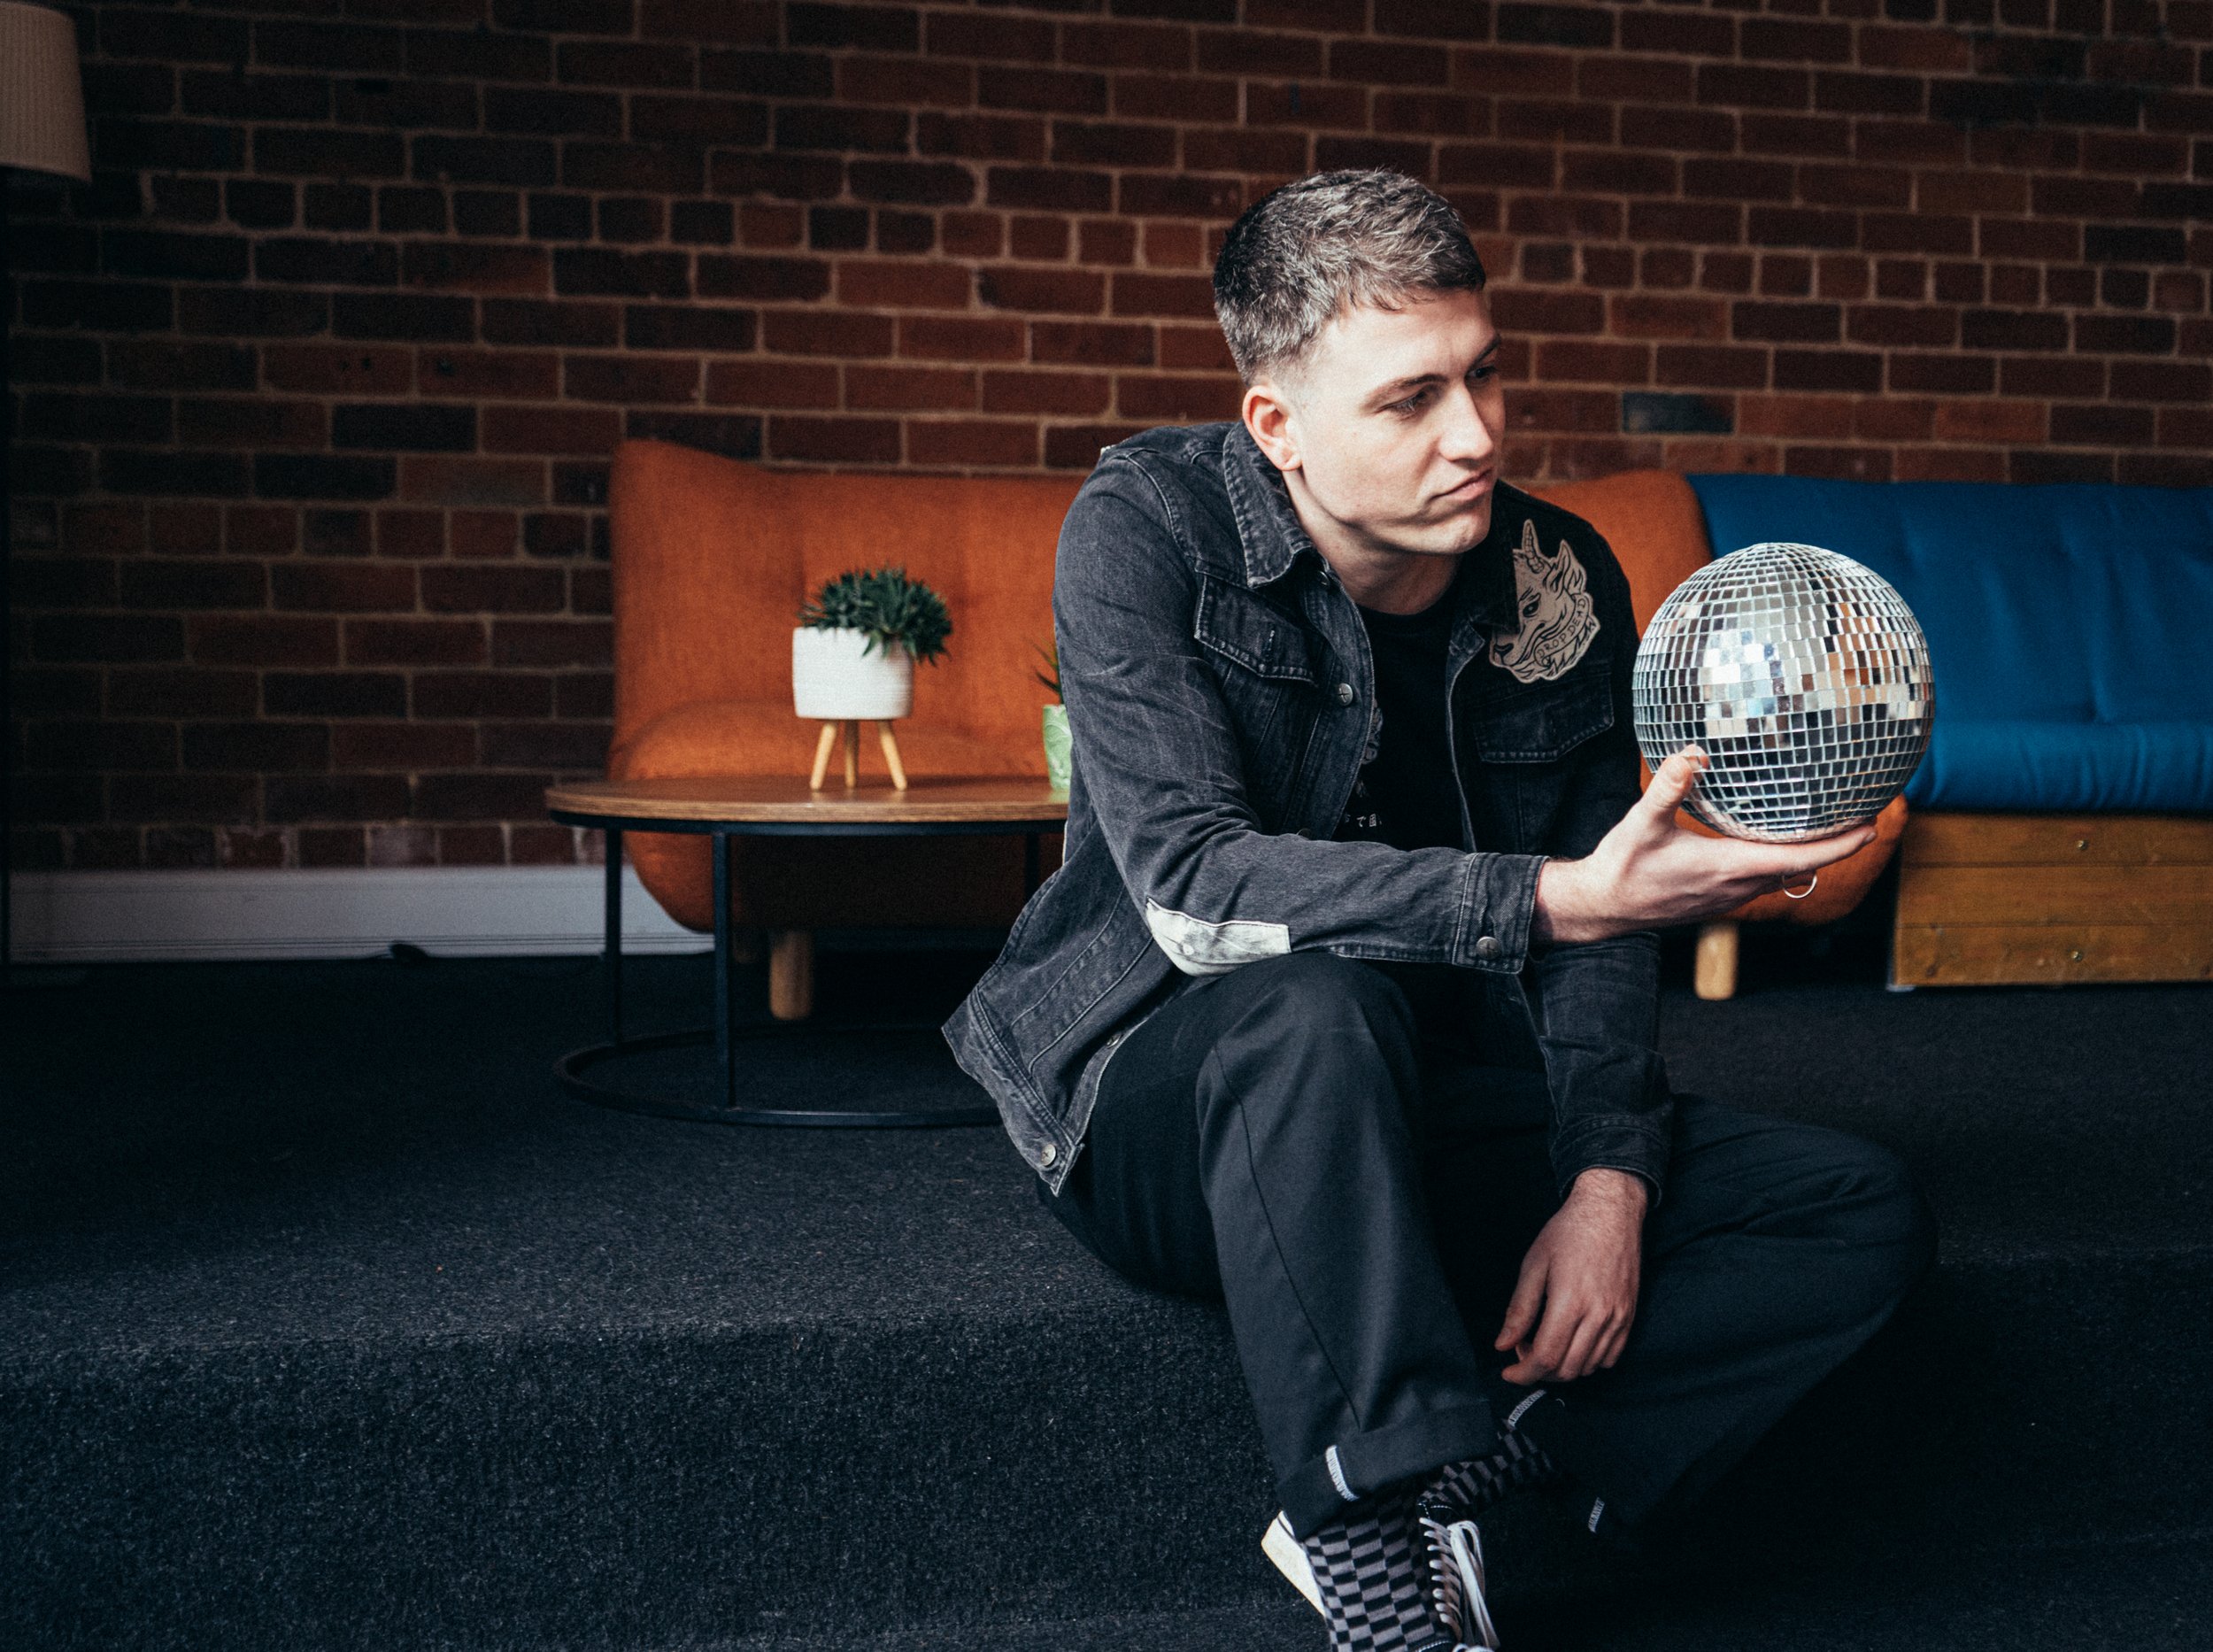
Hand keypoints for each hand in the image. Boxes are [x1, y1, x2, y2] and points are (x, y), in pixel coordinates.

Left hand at [1495, 1168, 1646, 1383]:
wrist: (1611, 1212)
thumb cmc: (1568, 1232)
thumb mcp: (1533, 1265)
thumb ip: (1519, 1309)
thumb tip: (1502, 1345)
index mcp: (1570, 1302)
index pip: (1546, 1358)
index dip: (1523, 1374)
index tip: (1508, 1373)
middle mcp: (1599, 1316)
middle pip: (1567, 1369)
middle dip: (1539, 1371)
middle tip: (1523, 1350)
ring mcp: (1618, 1318)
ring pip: (1589, 1367)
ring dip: (1563, 1367)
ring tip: (1545, 1342)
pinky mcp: (1630, 1317)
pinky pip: (1610, 1357)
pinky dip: (1588, 1361)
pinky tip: (1572, 1342)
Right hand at [1532, 744, 1877, 943]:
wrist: (1603, 906)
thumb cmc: (1623, 867)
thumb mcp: (1642, 823)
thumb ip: (1668, 787)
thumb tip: (1693, 752)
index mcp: (1729, 868)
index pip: (1800, 859)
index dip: (1840, 845)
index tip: (1872, 827)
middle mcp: (1739, 887)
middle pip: (1803, 868)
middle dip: (1837, 846)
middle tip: (1865, 817)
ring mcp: (1731, 896)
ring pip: (1785, 876)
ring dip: (1812, 855)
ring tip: (1831, 827)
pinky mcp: (1721, 898)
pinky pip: (1766, 880)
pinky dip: (1785, 862)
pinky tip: (1779, 842)